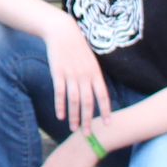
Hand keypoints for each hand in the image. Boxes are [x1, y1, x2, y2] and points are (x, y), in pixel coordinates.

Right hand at [45, 16, 113, 130]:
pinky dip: (60, 105)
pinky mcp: (58, 73)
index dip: (106, 111)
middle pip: (88, 102)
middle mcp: (85, 75)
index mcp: (95, 73)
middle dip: (88, 120)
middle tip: (88, 135)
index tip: (108, 125)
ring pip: (74, 100)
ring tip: (74, 129)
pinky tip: (60, 116)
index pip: (103, 96)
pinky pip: (60, 93)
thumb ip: (93, 77)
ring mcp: (71, 74)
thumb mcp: (90, 61)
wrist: (62, 31)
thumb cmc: (77, 47)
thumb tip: (96, 94)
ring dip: (74, 116)